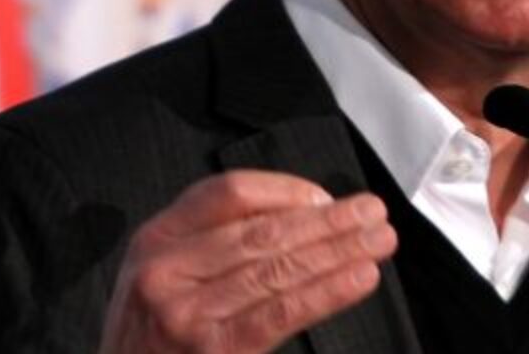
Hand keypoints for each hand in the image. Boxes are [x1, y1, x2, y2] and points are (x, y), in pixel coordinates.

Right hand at [97, 171, 396, 352]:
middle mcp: (167, 268)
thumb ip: (210, 243)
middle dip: (326, 221)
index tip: (327, 198)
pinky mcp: (214, 350)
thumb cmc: (150, 336)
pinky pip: (281, 313)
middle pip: (261, 230)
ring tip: (378, 242)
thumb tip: (300, 217)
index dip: (285, 191)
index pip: (228, 193)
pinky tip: (358, 278)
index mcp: (156, 237)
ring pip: (277, 269)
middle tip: (371, 212)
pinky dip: (326, 292)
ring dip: (337, 252)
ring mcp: (187, 311)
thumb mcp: (161, 276)